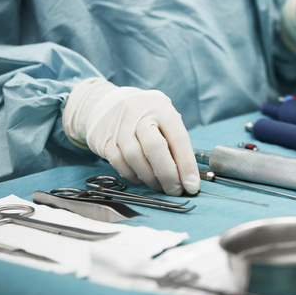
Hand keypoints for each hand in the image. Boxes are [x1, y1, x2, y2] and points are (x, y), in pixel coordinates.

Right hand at [63, 78, 198, 195]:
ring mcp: (120, 127)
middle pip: (155, 148)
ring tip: (159, 186)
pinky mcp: (104, 140)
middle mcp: (140, 115)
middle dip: (168, 175)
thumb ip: (175, 141)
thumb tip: (188, 175)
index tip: (192, 185)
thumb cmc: (146, 115)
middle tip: (175, 191)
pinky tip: (141, 178)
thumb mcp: (164, 118)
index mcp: (162, 110)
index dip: (187, 165)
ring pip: (135, 158)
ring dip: (150, 179)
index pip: (178, 138)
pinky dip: (132, 176)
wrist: (107, 103)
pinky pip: (119, 163)